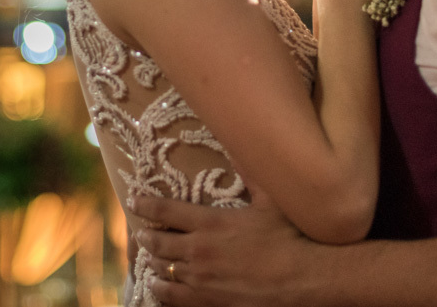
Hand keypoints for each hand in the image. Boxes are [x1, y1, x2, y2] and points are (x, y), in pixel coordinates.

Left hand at [130, 184, 320, 306]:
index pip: (165, 211)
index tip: (134, 201)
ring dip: (153, 263)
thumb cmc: (289, 238)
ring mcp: (202, 279)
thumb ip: (251, 173)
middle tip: (142, 233)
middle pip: (158, 243)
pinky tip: (159, 287)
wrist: (303, 280)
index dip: (145, 205)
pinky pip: (173, 298)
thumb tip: (240, 145)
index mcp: (210, 223)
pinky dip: (162, 291)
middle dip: (147, 237)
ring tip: (150, 260)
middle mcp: (199, 250)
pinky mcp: (208, 301)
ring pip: (162, 270)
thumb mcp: (271, 201)